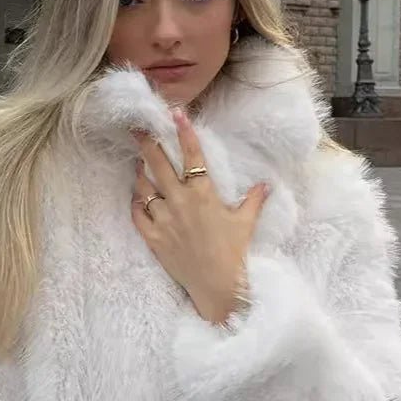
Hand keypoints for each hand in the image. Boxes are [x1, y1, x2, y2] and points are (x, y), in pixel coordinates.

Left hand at [131, 108, 268, 324]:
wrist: (217, 286)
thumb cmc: (233, 252)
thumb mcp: (246, 223)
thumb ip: (254, 200)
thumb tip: (265, 184)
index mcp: (204, 194)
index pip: (193, 156)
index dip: (184, 132)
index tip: (176, 113)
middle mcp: (180, 202)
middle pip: (159, 165)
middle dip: (147, 143)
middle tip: (137, 128)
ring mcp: (164, 220)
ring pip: (144, 188)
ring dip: (140, 173)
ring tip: (138, 163)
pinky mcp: (153, 238)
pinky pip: (137, 215)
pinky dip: (136, 203)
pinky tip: (137, 196)